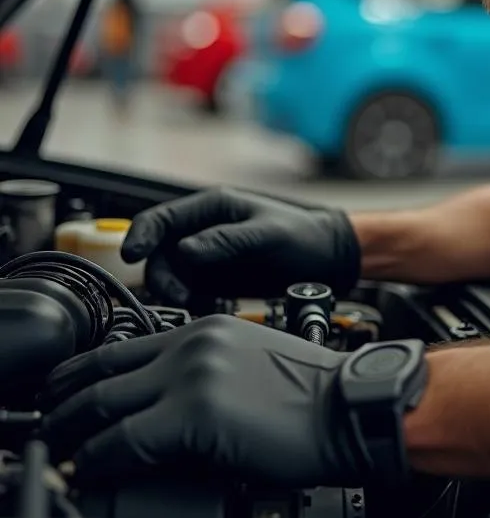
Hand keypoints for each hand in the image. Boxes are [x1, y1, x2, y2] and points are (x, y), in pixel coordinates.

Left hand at [40, 315, 364, 486]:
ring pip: (101, 403)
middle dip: (64, 403)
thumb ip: (202, 374)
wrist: (349, 406)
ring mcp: (191, 375)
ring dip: (71, 433)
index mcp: (206, 329)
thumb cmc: (312, 395)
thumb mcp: (250, 365)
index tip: (67, 396)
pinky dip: (97, 460)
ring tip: (62, 452)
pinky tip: (92, 472)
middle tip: (50, 426)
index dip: (83, 375)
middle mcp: (192, 343)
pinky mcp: (194, 413)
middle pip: (100, 370)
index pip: (122, 346)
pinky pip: (122, 441)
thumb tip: (159, 412)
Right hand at [121, 187, 360, 304]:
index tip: (132, 255)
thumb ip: (227, 241)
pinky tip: (206, 309)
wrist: (328, 261)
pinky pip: (187, 294)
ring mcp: (205, 258)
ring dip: (174, 293)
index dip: (140, 236)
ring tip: (196, 303)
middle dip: (162, 276)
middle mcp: (201, 232)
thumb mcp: (267, 235)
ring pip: (170, 277)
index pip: (160, 219)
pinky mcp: (213, 282)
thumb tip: (185, 251)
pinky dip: (189, 304)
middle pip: (158, 254)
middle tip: (180, 295)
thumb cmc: (303, 236)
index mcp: (211, 208)